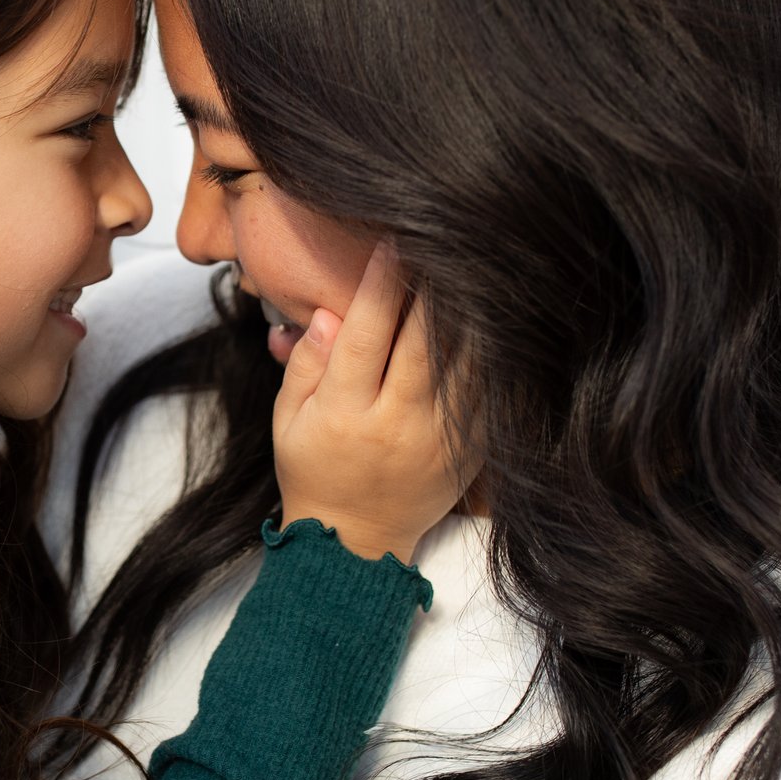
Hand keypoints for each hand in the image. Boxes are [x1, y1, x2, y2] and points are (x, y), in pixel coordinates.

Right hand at [273, 241, 466, 564]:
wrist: (354, 541)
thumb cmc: (314, 471)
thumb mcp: (287, 421)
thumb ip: (305, 366)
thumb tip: (325, 313)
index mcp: (345, 413)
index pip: (365, 334)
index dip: (380, 284)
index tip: (392, 242)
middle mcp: (396, 425)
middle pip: (421, 340)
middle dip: (431, 286)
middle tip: (441, 238)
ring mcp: (439, 440)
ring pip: (464, 362)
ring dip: (469, 312)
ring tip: (475, 265)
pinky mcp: (469, 452)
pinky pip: (487, 393)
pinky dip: (491, 353)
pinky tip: (494, 316)